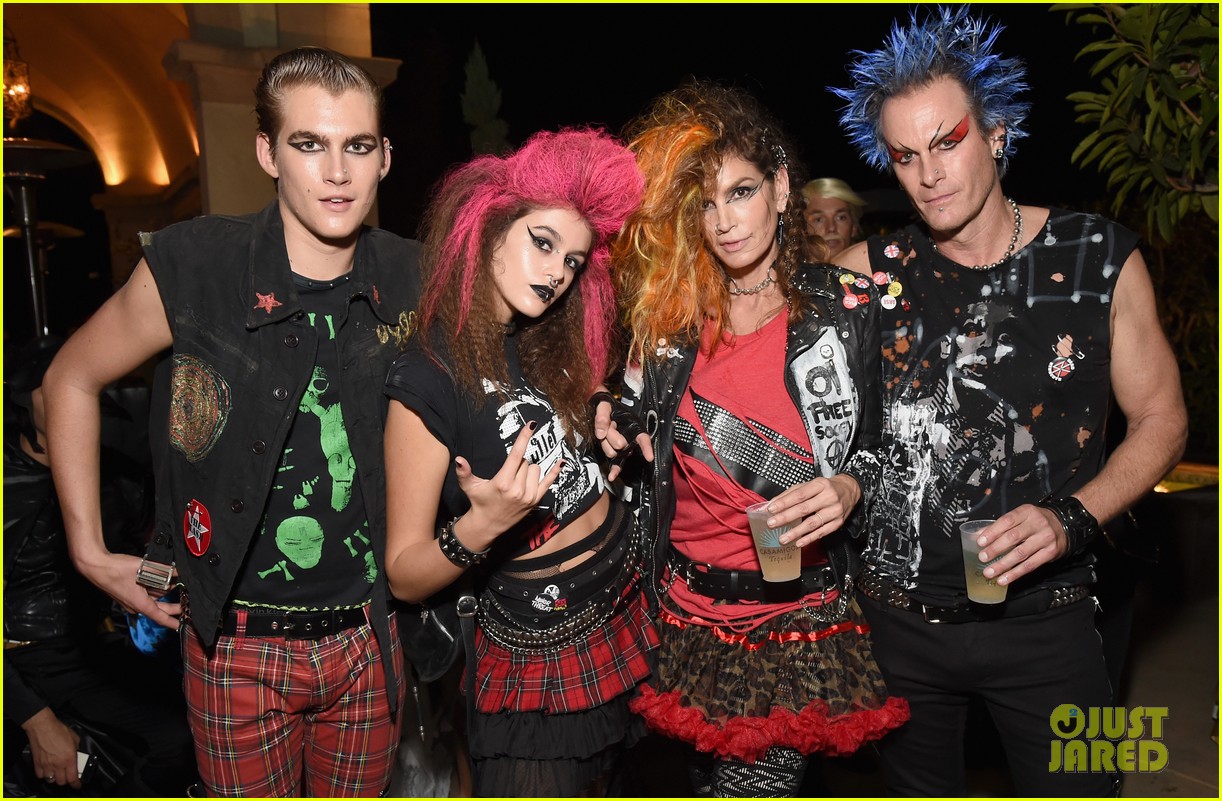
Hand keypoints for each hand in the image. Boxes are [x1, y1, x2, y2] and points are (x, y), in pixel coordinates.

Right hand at [22, 708, 81, 788]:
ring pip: (51, 780)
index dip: (76, 784)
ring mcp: (46, 765)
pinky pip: (40, 776)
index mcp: (69, 759)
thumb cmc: (59, 730)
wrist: (42, 727)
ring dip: (55, 778)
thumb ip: (77, 749)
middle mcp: (58, 764)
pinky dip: (44, 775)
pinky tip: (47, 770)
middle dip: (66, 781)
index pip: (73, 778)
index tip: (78, 786)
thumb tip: (77, 753)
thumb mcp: (75, 738)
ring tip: (58, 773)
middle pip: (62, 782)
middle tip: (68, 776)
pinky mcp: (37, 764)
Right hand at [73, 550, 181, 629]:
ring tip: (178, 585)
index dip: (172, 621)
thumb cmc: (115, 570)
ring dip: (164, 593)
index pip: (160, 617)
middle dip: (173, 606)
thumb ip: (163, 570)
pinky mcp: (128, 592)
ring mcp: (131, 599)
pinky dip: (154, 588)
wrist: (95, 565)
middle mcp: (135, 604)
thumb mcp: (143, 567)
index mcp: (140, 603)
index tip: (181, 626)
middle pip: (159, 608)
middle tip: (186, 604)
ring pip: (153, 598)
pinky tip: (162, 580)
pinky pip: (145, 593)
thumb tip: (178, 570)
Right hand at [455, 422, 562, 547]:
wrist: (488, 524)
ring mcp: (529, 496)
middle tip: (507, 474)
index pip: (516, 455)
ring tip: (516, 481)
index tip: (532, 425)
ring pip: (536, 469)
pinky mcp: (536, 501)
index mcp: (502, 482)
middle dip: (518, 463)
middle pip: (526, 461)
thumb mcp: (469, 486)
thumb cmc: (479, 501)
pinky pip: (549, 481)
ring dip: (527, 470)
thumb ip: (464, 472)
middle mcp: (518, 489)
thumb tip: (458, 459)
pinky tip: (562, 462)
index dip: (524, 438)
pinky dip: (555, 472)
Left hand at [592, 397, 652, 481]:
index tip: (649, 457)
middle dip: (610, 435)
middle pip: (620, 444)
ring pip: (611, 451)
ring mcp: (620, 445)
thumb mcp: (604, 405)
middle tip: (608, 426)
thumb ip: (602, 416)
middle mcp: (628, 437)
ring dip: (604, 443)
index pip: (642, 437)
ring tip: (603, 433)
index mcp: (633, 426)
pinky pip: (615, 463)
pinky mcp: (613, 451)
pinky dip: (614, 470)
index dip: (646, 447)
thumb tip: (600, 433)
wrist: (600, 408)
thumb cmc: (606, 407)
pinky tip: (612, 476)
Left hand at [767, 474, 861, 548]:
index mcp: (819, 485)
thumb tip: (772, 503)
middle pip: (804, 509)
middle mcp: (828, 497)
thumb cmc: (825, 488)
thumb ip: (791, 494)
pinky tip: (799, 542)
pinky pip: (822, 532)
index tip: (770, 509)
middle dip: (786, 517)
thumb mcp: (809, 485)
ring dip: (796, 532)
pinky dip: (809, 538)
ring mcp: (834, 511)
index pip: (799, 495)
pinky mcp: (838, 523)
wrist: (849, 490)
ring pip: (812, 523)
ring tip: (783, 538)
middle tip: (772, 524)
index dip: (784, 502)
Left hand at [975, 504, 1068, 584]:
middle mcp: (1037, 524)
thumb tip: (978, 535)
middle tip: (982, 557)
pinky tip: (1004, 579)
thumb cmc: (1036, 522)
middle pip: (1013, 537)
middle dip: (995, 549)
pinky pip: (1030, 565)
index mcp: (1026, 512)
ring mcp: (1045, 539)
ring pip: (1021, 554)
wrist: (1065, 525)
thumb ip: (1000, 526)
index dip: (992, 532)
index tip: (980, 542)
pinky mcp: (1050, 553)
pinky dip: (1015, 574)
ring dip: (1003, 565)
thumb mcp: (1021, 517)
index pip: (1007, 521)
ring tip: (989, 572)